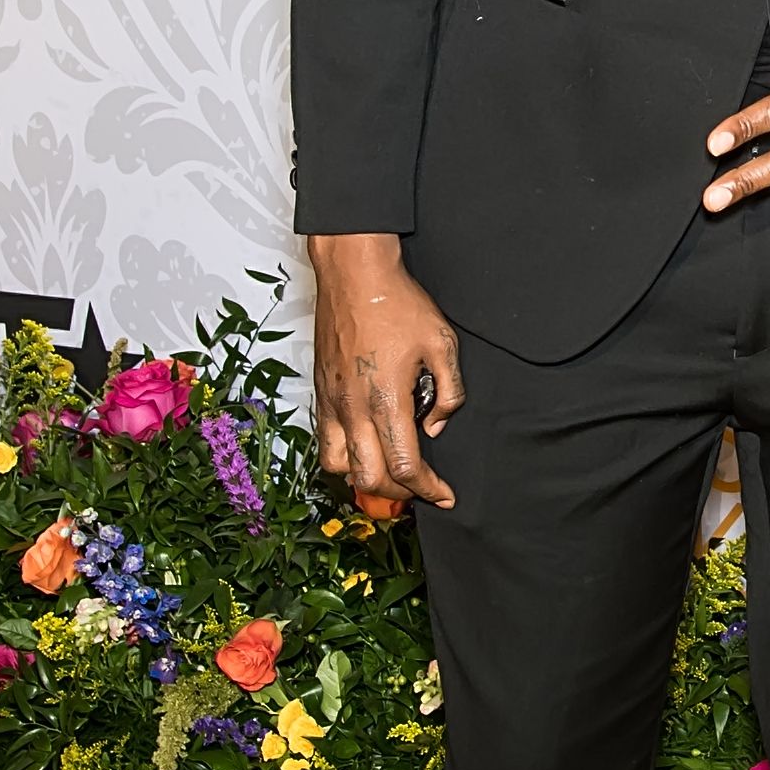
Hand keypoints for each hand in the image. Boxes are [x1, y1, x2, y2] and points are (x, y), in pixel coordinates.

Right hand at [306, 233, 461, 507]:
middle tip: (421, 486)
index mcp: (386, 400)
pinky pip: (324, 441)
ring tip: (389, 471)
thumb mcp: (443, 345)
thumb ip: (449, 393)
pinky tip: (364, 446)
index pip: (405, 466)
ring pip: (339, 467)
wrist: (354, 274)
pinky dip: (344, 457)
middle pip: (370, 478)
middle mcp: (353, 408)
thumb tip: (436, 425)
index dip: (428, 488)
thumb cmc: (397, 303)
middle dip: (399, 492)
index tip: (444, 494)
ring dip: (366, 478)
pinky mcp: (320, 392)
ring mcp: (332, 402)